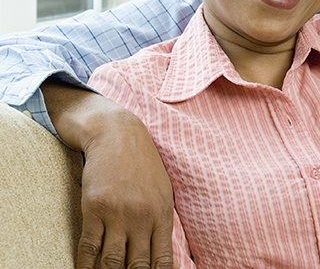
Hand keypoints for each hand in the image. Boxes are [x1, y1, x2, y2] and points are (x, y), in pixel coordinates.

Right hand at [42, 79, 176, 267]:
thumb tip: (164, 251)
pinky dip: (85, 266)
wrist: (116, 133)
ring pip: (112, 262)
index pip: (162, 260)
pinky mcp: (94, 208)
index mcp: (162, 214)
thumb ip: (162, 220)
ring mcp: (118, 213)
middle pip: (137, 266)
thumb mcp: (162, 189)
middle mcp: (142, 217)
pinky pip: (88, 248)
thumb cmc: (141, 162)